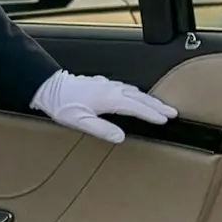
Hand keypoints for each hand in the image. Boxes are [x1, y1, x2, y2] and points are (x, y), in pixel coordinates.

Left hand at [30, 70, 176, 143]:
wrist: (49, 87)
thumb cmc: (63, 105)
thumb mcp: (81, 122)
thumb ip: (102, 129)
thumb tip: (121, 137)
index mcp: (109, 99)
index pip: (136, 107)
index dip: (152, 114)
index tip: (165, 119)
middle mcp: (111, 89)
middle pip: (139, 97)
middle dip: (157, 105)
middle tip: (172, 112)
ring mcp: (107, 84)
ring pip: (134, 91)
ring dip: (148, 99)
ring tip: (160, 107)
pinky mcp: (102, 84)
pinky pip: (125, 88)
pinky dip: (136, 94)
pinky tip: (136, 96)